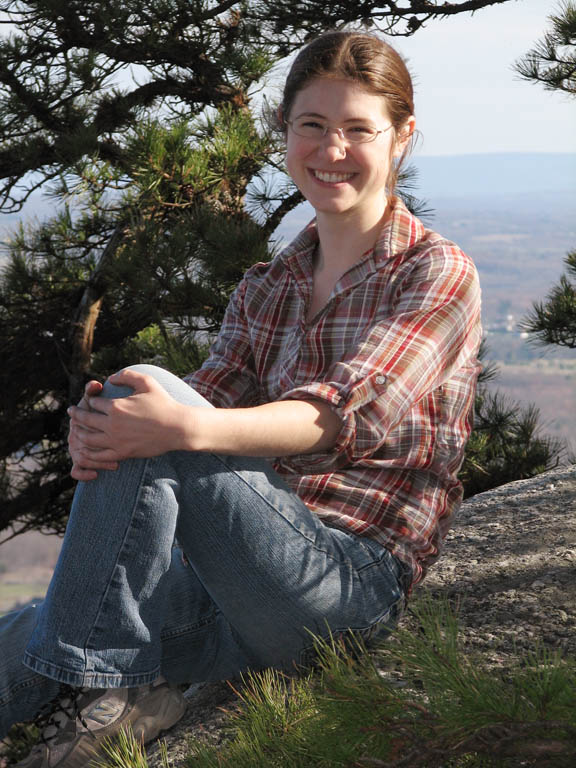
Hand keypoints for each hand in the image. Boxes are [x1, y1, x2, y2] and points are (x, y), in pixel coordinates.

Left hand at [67, 369, 186, 465]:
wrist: (177, 428)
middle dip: (76, 415)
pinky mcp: (122, 453)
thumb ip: (127, 375)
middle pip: (85, 420)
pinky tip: (87, 450)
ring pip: (88, 439)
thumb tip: (110, 378)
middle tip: (71, 412)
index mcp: (116, 406)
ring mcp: (116, 440)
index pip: (93, 403)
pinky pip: (99, 456)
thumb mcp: (147, 381)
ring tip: (76, 431)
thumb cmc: (163, 403)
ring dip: (79, 434)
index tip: (88, 400)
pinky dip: (90, 453)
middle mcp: (112, 424)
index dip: (89, 400)